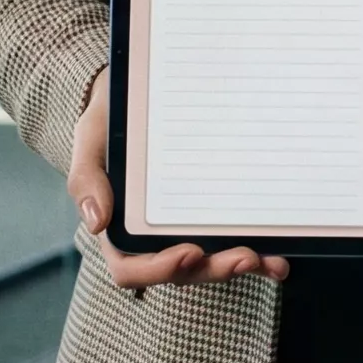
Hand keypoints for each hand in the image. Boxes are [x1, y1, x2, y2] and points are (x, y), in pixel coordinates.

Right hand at [68, 68, 288, 288]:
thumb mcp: (91, 137)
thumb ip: (86, 177)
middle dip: (213, 270)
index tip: (190, 251)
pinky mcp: (210, 216)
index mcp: (118, 228)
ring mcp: (183, 229)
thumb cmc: (111, 117)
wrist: (140, 91)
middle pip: (182, 271)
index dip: (161, 269)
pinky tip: (277, 258)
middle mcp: (152, 237)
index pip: (131, 268)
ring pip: (210, 263)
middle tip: (245, 257)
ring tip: (267, 260)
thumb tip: (96, 224)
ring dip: (239, 266)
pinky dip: (256, 254)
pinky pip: (230, 242)